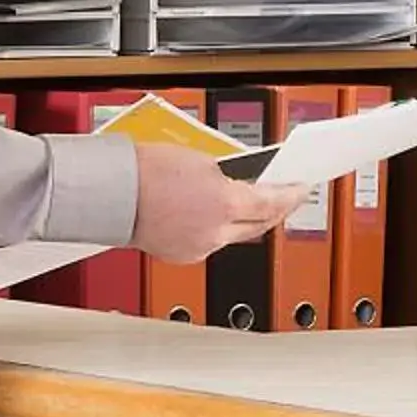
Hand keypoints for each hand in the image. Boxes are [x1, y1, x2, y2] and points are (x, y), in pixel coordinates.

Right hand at [129, 145, 305, 263]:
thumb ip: (229, 176)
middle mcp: (216, 232)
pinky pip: (212, 243)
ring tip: (247, 204)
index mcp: (225, 204)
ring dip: (245, 221)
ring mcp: (199, 248)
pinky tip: (214, 217)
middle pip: (260, 225)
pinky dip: (218, 230)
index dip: (292, 196)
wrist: (114, 192)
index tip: (301, 189)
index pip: (273, 203)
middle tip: (284, 197)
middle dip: (275, 211)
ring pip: (235, 236)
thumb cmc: (146, 172)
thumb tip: (242, 184)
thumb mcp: (201, 161)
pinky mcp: (182, 256)